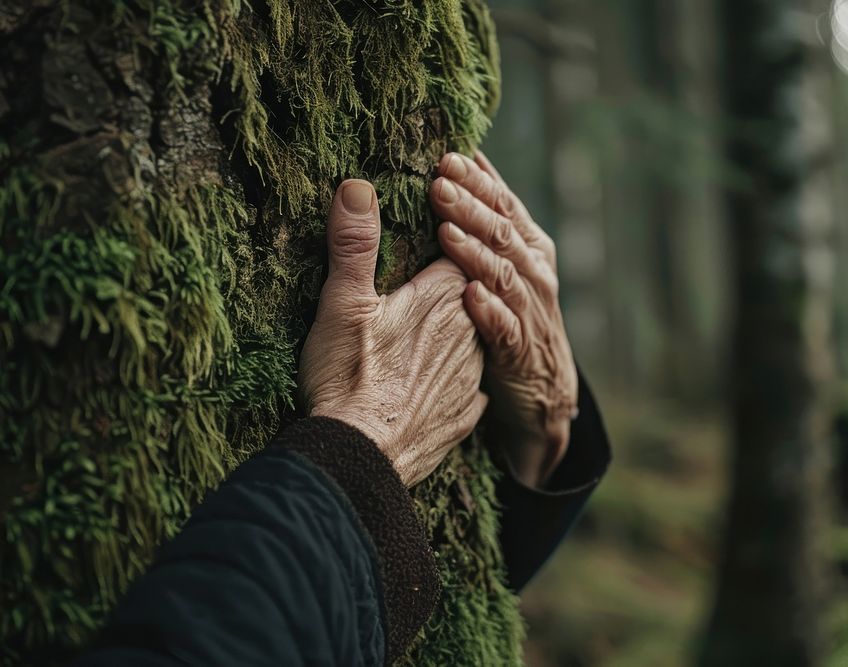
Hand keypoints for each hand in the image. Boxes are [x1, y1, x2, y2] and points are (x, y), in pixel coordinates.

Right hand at [299, 180, 487, 486]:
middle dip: (450, 286)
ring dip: (453, 334)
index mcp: (444, 298)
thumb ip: (355, 244)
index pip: (458, 250)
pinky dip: (454, 379)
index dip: (444, 237)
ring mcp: (470, 378)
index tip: (432, 226)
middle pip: (468, 294)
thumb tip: (357, 186)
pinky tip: (435, 381)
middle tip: (419, 283)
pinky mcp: (464, 417)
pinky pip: (468, 387)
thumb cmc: (348, 377)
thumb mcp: (343, 303)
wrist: (361, 458)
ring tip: (424, 334)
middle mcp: (469, 334)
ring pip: (471, 340)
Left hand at [431, 152, 577, 487]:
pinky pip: (504, 327)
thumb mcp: (507, 260)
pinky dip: (489, 311)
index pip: (505, 205)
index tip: (447, 158)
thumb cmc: (514, 312)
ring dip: (474, 253)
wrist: (543, 385)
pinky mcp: (519, 350)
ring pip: (503, 275)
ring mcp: (530, 311)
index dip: (478, 181)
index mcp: (529, 247)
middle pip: (503, 234)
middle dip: (471, 208)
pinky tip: (469, 296)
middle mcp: (534, 273)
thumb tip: (468, 157)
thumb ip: (490, 216)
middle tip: (438, 185)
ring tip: (445, 232)